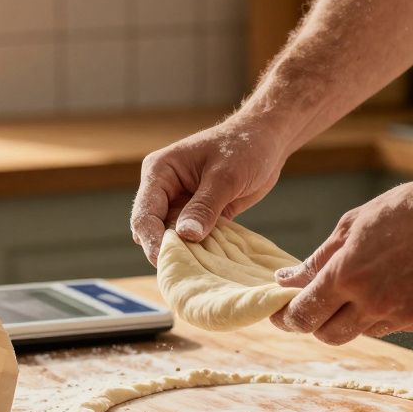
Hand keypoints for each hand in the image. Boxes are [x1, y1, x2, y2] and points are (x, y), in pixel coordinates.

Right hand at [130, 118, 288, 264]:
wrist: (267, 140)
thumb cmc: (245, 146)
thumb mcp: (226, 176)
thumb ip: (205, 206)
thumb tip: (186, 236)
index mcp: (160, 172)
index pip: (145, 213)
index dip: (152, 240)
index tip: (166, 262)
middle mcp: (165, 190)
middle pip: (153, 230)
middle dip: (166, 249)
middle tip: (183, 271)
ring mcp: (181, 203)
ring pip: (173, 237)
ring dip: (185, 253)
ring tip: (198, 271)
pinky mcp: (199, 214)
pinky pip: (193, 238)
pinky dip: (200, 250)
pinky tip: (212, 263)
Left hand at [271, 174, 412, 344]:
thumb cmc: (409, 209)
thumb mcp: (353, 224)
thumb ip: (318, 259)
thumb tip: (287, 280)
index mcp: (347, 275)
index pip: (303, 315)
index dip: (286, 317)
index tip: (280, 312)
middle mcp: (372, 302)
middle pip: (327, 335)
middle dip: (315, 322)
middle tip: (313, 303)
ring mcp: (401, 315)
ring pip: (359, 332)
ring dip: (349, 317)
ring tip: (360, 284)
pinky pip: (389, 326)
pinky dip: (380, 313)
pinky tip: (392, 284)